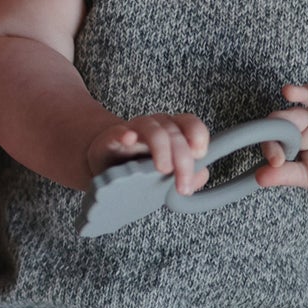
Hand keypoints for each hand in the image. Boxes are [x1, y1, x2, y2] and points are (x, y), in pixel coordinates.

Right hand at [86, 113, 209, 195]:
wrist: (105, 166)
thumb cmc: (139, 167)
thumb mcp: (166, 173)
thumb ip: (187, 175)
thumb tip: (202, 174)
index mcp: (171, 132)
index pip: (189, 124)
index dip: (198, 135)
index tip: (200, 154)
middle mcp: (155, 127)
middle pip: (173, 132)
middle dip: (182, 159)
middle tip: (182, 184)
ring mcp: (133, 130)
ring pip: (152, 130)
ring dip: (161, 149)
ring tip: (163, 169)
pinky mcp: (111, 139)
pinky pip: (118, 132)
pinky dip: (124, 134)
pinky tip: (129, 139)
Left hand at [256, 85, 307, 200]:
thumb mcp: (305, 177)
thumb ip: (284, 175)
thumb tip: (258, 177)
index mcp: (295, 136)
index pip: (276, 132)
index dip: (271, 144)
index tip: (274, 162)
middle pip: (290, 113)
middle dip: (280, 120)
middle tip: (271, 131)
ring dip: (301, 93)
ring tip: (289, 91)